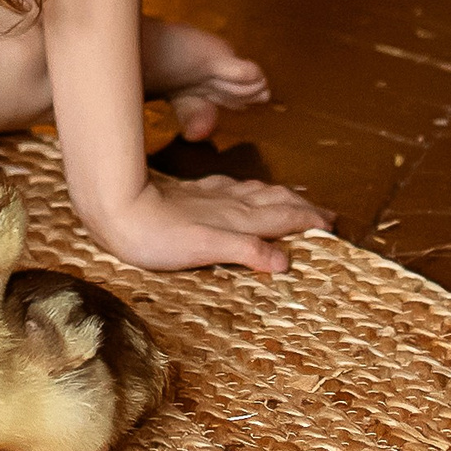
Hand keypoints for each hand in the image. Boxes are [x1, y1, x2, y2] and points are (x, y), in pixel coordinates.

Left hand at [81, 172, 332, 273]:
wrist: (116, 209)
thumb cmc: (156, 236)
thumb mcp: (204, 250)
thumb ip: (245, 250)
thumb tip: (284, 260)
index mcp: (237, 218)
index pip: (284, 216)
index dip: (310, 220)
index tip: (333, 225)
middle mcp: (229, 204)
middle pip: (276, 201)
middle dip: (303, 206)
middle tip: (325, 214)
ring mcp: (210, 197)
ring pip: (256, 192)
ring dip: (281, 197)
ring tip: (296, 200)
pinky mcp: (192, 194)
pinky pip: (233, 189)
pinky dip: (251, 192)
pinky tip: (244, 192)